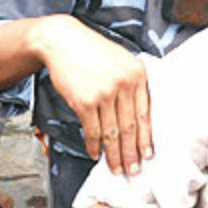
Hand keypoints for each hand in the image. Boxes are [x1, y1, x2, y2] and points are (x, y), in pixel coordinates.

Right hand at [34, 16, 152, 175]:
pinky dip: (94, 144)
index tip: (146, 155)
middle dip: (130, 152)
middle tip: (131, 168)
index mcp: (137, 74)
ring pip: (112, 132)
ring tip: (115, 166)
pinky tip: (95, 152)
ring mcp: (104, 93)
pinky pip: (92, 129)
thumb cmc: (89, 50)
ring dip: (113, 153)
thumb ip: (132, 84)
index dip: (146, 139)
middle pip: (130, 127)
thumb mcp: (120, 60)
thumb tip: (137, 117)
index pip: (145, 114)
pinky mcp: (84, 100)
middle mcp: (123, 84)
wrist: (61, 40)